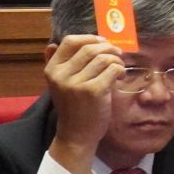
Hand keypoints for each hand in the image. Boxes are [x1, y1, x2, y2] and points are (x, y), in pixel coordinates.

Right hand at [44, 34, 125, 173]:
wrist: (76, 135)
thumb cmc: (73, 107)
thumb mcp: (60, 84)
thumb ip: (58, 64)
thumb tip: (52, 43)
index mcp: (52, 70)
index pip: (70, 41)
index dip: (90, 38)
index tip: (102, 42)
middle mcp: (61, 75)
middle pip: (91, 47)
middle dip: (109, 48)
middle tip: (117, 54)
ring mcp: (76, 83)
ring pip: (104, 57)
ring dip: (117, 60)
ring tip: (118, 68)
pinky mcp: (93, 91)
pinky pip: (113, 69)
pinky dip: (120, 70)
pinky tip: (120, 77)